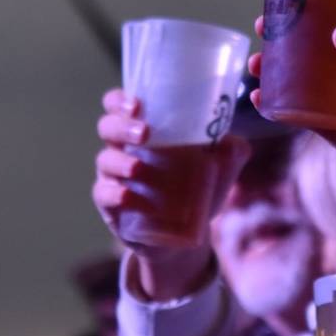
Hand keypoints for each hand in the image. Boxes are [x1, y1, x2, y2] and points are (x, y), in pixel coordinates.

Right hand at [90, 87, 249, 299]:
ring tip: (138, 169)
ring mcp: (114, 177)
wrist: (186, 235)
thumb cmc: (197, 188)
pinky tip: (128, 197)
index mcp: (143, 130)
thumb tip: (232, 142)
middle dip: (123, 127)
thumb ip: (230, 152)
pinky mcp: (111, 206)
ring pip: (105, 160)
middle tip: (146, 134)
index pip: (119, 104)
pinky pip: (103, 195)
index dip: (121, 100)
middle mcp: (123, 148)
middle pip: (107, 127)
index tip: (138, 104)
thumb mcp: (219, 169)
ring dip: (120, 162)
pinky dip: (114, 194)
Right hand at [250, 20, 335, 233]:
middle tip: (261, 28)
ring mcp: (331, 97)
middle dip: (281, 36)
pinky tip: (258, 97)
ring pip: (294, 76)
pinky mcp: (322, 124)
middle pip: (306, 46)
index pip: (332, 21)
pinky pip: (292, 109)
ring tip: (255, 65)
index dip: (309, 10)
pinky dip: (273, 102)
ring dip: (271, 68)